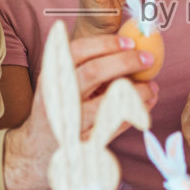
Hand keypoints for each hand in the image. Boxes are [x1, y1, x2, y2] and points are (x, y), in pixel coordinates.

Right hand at [4, 32, 158, 189]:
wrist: (37, 147)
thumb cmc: (57, 107)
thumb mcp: (58, 82)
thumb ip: (84, 65)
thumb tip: (128, 46)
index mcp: (52, 75)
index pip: (78, 51)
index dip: (106, 44)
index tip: (130, 42)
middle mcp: (58, 96)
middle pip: (93, 73)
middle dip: (125, 62)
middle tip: (148, 59)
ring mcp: (70, 121)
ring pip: (108, 103)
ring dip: (136, 93)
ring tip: (152, 87)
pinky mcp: (83, 142)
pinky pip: (115, 126)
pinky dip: (134, 114)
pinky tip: (146, 104)